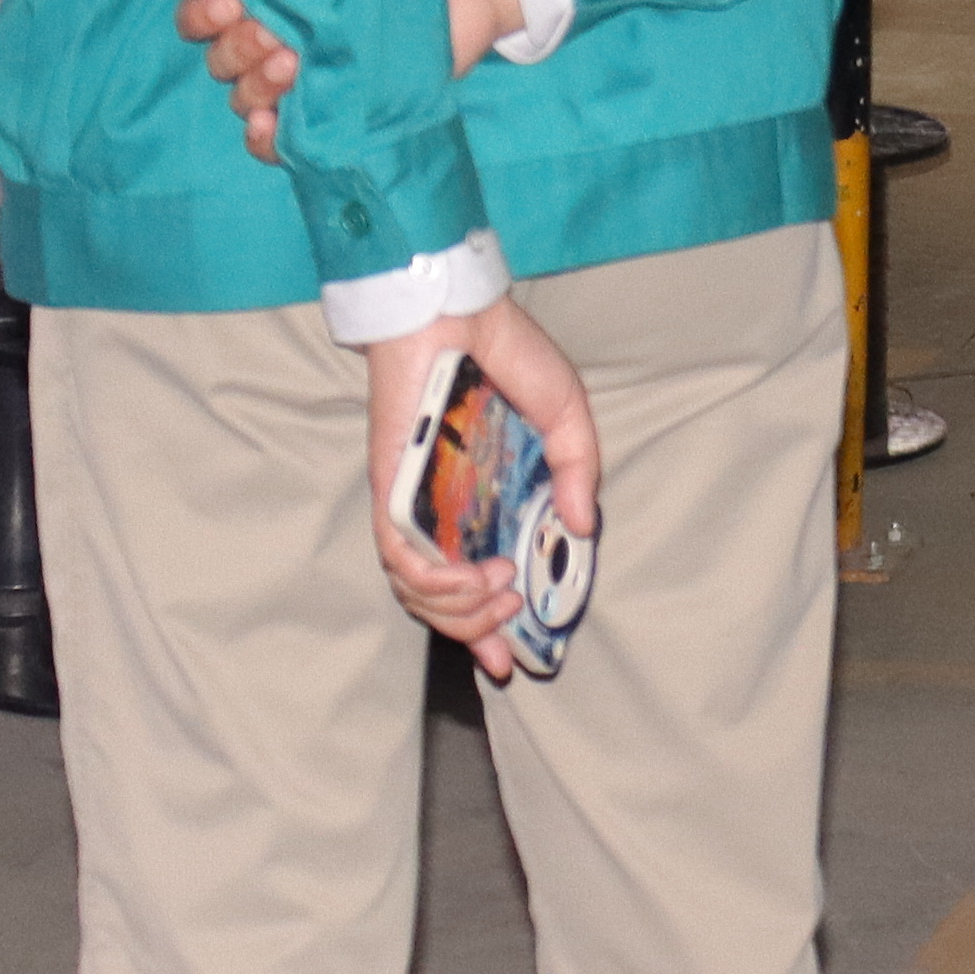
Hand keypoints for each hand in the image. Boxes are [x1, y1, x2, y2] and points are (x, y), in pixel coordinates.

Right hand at [178, 0, 526, 164]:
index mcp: (263, 1)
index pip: (199, 17)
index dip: (201, 15)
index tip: (229, 2)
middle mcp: (270, 42)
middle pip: (222, 60)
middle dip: (242, 47)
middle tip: (276, 35)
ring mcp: (296, 84)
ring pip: (245, 97)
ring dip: (258, 85)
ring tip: (292, 65)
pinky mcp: (324, 118)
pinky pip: (275, 142)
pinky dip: (265, 138)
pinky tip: (270, 125)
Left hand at [361, 285, 599, 683]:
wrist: (456, 314)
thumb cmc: (509, 356)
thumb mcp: (566, 414)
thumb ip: (578, 470)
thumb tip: (583, 526)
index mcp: (485, 502)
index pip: (480, 581)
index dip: (492, 629)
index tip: (514, 659)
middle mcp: (445, 514)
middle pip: (443, 602)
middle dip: (477, 628)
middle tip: (511, 617)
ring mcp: (414, 507)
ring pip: (417, 592)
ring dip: (458, 609)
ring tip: (497, 594)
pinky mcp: (391, 493)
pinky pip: (399, 558)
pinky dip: (432, 582)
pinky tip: (468, 579)